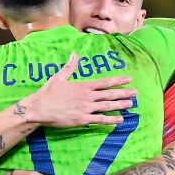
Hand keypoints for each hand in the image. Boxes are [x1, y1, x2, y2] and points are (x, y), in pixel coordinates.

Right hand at [17, 53, 134, 127]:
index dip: (117, 81)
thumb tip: (74, 54)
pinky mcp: (82, 119)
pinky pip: (100, 120)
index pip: (104, 83)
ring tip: (130, 104)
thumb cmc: (48, 93)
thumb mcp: (59, 77)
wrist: (40, 108)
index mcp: (83, 86)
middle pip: (109, 94)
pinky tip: (119, 120)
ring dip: (120, 105)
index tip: (128, 79)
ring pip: (107, 106)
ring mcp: (86, 108)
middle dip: (123, 93)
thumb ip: (69, 67)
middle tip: (135, 93)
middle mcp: (87, 96)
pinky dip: (110, 120)